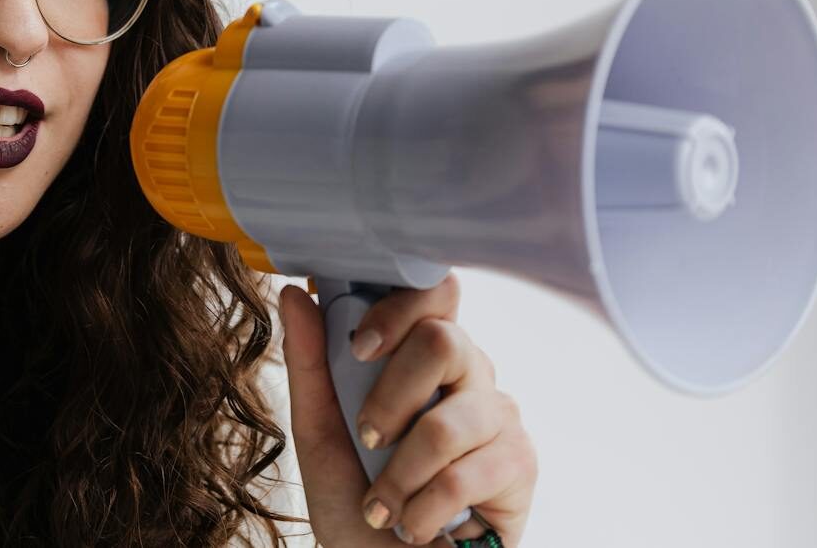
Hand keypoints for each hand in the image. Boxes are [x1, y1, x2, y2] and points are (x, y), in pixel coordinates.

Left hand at [277, 273, 537, 545]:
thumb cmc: (357, 497)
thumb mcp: (318, 431)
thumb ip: (310, 361)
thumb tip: (296, 294)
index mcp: (423, 354)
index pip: (434, 292)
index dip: (400, 309)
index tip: (361, 347)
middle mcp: (469, 374)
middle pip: (445, 341)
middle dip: (390, 400)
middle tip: (369, 439)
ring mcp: (499, 416)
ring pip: (448, 421)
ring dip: (399, 476)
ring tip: (383, 506)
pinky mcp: (520, 463)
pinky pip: (466, 473)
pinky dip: (423, 509)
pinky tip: (413, 524)